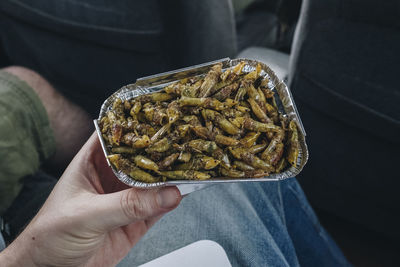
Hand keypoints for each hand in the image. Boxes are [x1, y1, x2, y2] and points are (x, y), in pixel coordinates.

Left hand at [0, 133, 181, 265]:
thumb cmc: (49, 236)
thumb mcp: (86, 215)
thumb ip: (126, 205)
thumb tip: (166, 193)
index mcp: (92, 162)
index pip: (116, 134)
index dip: (137, 124)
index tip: (161, 117)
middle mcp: (111, 176)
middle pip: (141, 157)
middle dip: (161, 149)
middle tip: (184, 142)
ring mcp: (125, 198)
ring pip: (153, 182)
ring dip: (170, 175)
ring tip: (190, 165)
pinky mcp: (135, 221)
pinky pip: (158, 207)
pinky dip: (172, 200)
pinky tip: (183, 192)